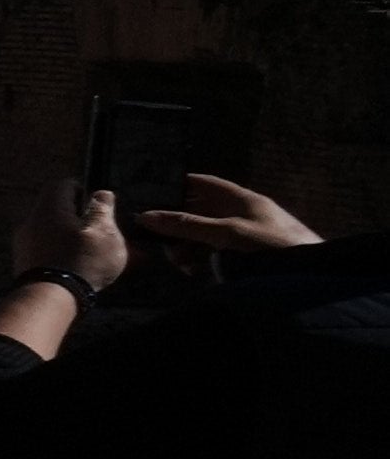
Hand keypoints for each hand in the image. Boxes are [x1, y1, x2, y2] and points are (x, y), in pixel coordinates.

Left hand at [35, 183, 131, 298]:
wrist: (50, 299)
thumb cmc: (81, 261)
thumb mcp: (104, 231)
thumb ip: (102, 209)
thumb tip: (100, 194)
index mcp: (48, 207)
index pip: (64, 184)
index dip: (84, 192)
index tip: (99, 208)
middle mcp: (30, 221)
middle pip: (59, 211)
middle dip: (83, 220)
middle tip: (102, 235)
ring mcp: (23, 243)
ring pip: (55, 233)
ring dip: (76, 240)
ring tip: (98, 255)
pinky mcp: (24, 263)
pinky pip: (48, 251)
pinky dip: (65, 255)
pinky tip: (83, 269)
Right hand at [135, 172, 316, 269]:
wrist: (311, 274)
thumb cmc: (274, 246)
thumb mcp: (226, 234)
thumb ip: (187, 225)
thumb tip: (146, 216)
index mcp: (241, 199)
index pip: (204, 183)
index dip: (178, 185)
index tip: (152, 193)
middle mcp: (242, 214)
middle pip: (200, 212)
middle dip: (177, 225)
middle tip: (159, 240)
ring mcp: (244, 235)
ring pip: (205, 234)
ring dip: (186, 246)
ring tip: (180, 263)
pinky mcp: (247, 256)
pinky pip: (215, 252)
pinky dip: (200, 259)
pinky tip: (194, 270)